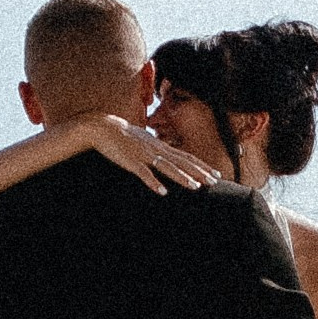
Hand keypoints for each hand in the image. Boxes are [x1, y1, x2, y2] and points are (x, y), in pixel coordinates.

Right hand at [81, 115, 222, 194]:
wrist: (102, 127)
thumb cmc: (123, 136)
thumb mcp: (144, 140)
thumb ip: (156, 149)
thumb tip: (166, 155)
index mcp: (160, 145)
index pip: (186, 156)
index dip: (201, 165)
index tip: (215, 174)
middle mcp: (156, 149)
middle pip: (182, 162)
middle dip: (199, 172)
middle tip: (214, 182)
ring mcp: (144, 154)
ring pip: (167, 167)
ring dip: (182, 177)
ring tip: (195, 187)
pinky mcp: (131, 161)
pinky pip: (144, 173)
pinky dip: (154, 182)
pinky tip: (162, 192)